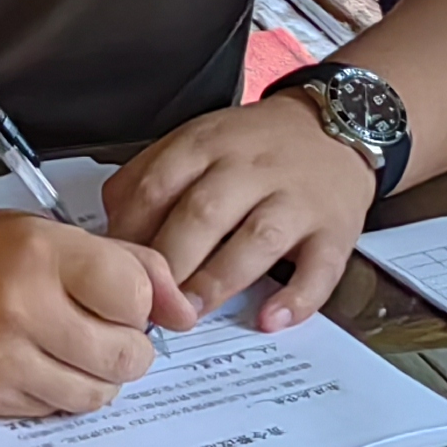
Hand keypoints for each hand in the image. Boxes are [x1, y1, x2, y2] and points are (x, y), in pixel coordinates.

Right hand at [0, 208, 195, 418]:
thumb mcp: (56, 234)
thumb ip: (130, 264)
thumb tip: (185, 313)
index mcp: (44, 253)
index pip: (135, 296)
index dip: (139, 303)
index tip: (117, 298)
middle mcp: (22, 305)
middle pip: (126, 356)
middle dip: (127, 348)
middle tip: (102, 330)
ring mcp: (2, 356)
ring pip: (97, 395)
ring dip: (97, 378)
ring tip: (71, 350)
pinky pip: (55, 411)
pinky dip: (57, 392)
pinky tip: (35, 361)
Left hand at [102, 94, 379, 329]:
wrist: (335, 127)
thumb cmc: (254, 146)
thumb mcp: (197, 140)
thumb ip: (151, 177)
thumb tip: (111, 227)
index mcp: (206, 144)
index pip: (158, 186)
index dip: (131, 232)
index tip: (115, 270)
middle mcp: (250, 169)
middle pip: (202, 214)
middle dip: (171, 262)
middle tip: (149, 302)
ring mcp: (296, 199)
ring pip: (256, 240)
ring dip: (219, 280)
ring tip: (192, 312)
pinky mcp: (336, 231)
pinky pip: (319, 268)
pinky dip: (296, 298)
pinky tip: (270, 319)